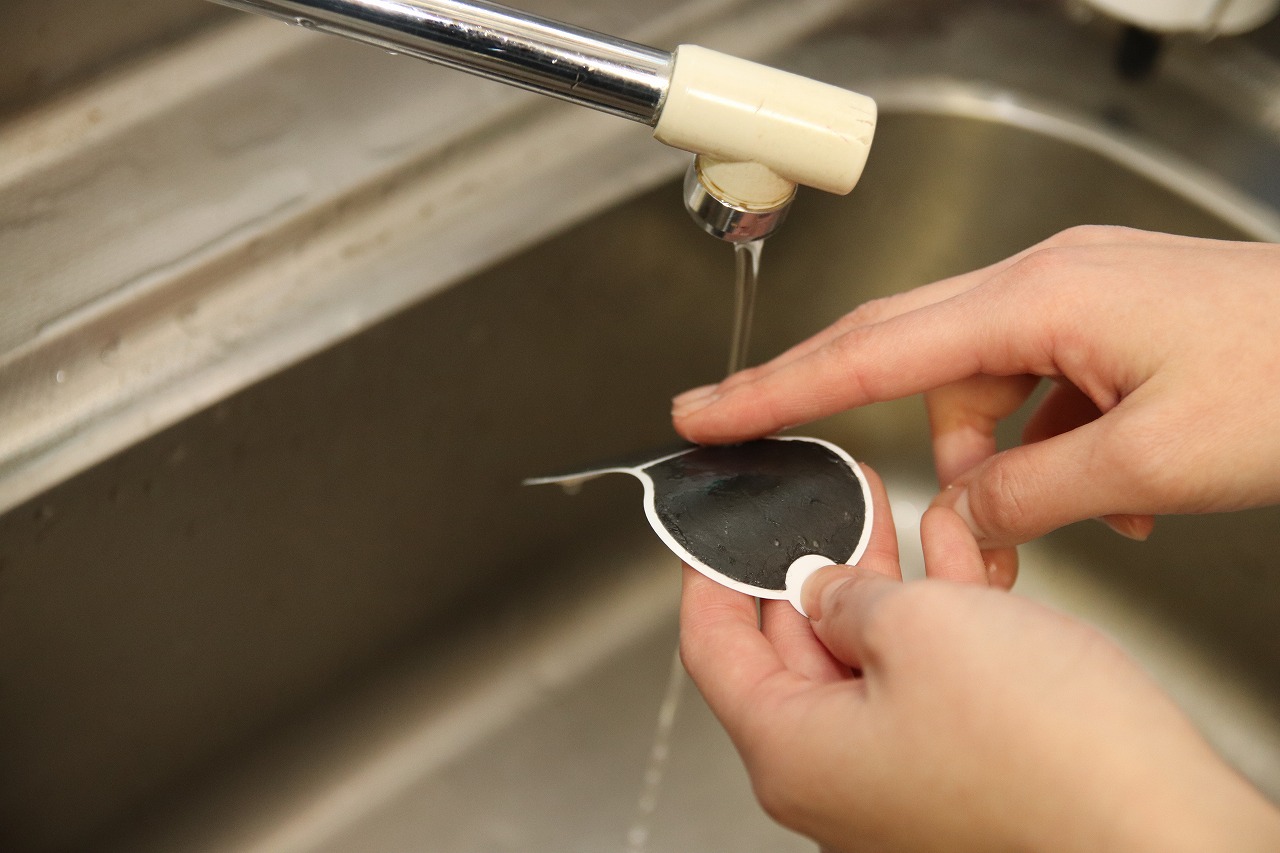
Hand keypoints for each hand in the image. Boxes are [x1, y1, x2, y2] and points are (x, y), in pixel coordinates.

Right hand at [672, 227, 1279, 554]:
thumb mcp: (1156, 458)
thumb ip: (1033, 491)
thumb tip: (968, 513)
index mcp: (1040, 296)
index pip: (872, 350)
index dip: (778, 387)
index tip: (711, 410)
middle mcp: (1048, 285)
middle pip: (905, 354)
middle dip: (841, 411)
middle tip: (766, 443)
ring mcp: (1080, 302)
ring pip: (982, 393)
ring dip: (991, 468)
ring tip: (1041, 528)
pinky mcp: (1110, 330)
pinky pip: (1041, 397)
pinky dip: (1047, 453)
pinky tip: (1102, 495)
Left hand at [679, 467, 1279, 851]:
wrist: (1162, 829)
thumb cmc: (1043, 751)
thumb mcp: (918, 628)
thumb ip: (844, 598)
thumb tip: (818, 590)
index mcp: (792, 751)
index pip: (714, 650)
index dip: (710, 576)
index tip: (716, 532)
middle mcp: (834, 776)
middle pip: (792, 649)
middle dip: (813, 561)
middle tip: (827, 500)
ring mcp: (897, 777)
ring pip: (867, 656)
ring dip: (882, 578)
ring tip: (890, 508)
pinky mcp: (957, 770)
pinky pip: (923, 679)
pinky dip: (933, 616)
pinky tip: (951, 554)